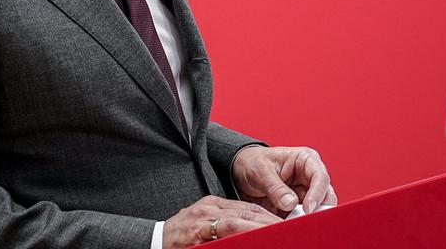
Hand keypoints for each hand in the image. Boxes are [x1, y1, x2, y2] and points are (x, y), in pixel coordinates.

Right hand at [163, 196, 280, 246]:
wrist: (155, 240)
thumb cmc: (181, 237)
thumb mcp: (205, 227)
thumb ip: (225, 227)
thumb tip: (250, 234)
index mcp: (215, 204)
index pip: (248, 208)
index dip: (268, 216)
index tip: (285, 224)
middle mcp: (211, 206)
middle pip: (248, 212)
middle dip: (270, 221)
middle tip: (290, 229)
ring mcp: (204, 216)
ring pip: (239, 219)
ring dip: (260, 227)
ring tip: (278, 234)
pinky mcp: (197, 228)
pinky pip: (224, 230)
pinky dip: (241, 232)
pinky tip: (253, 238)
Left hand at [230, 145, 335, 215]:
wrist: (240, 172)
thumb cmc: (252, 163)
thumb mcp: (260, 171)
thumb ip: (275, 187)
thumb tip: (291, 203)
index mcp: (305, 160)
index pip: (320, 177)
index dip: (318, 194)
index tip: (308, 209)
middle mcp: (309, 177)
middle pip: (325, 196)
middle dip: (316, 210)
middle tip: (303, 221)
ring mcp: (305, 193)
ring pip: (317, 210)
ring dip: (307, 219)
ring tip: (293, 224)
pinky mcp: (298, 207)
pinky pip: (303, 218)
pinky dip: (298, 224)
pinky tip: (288, 227)